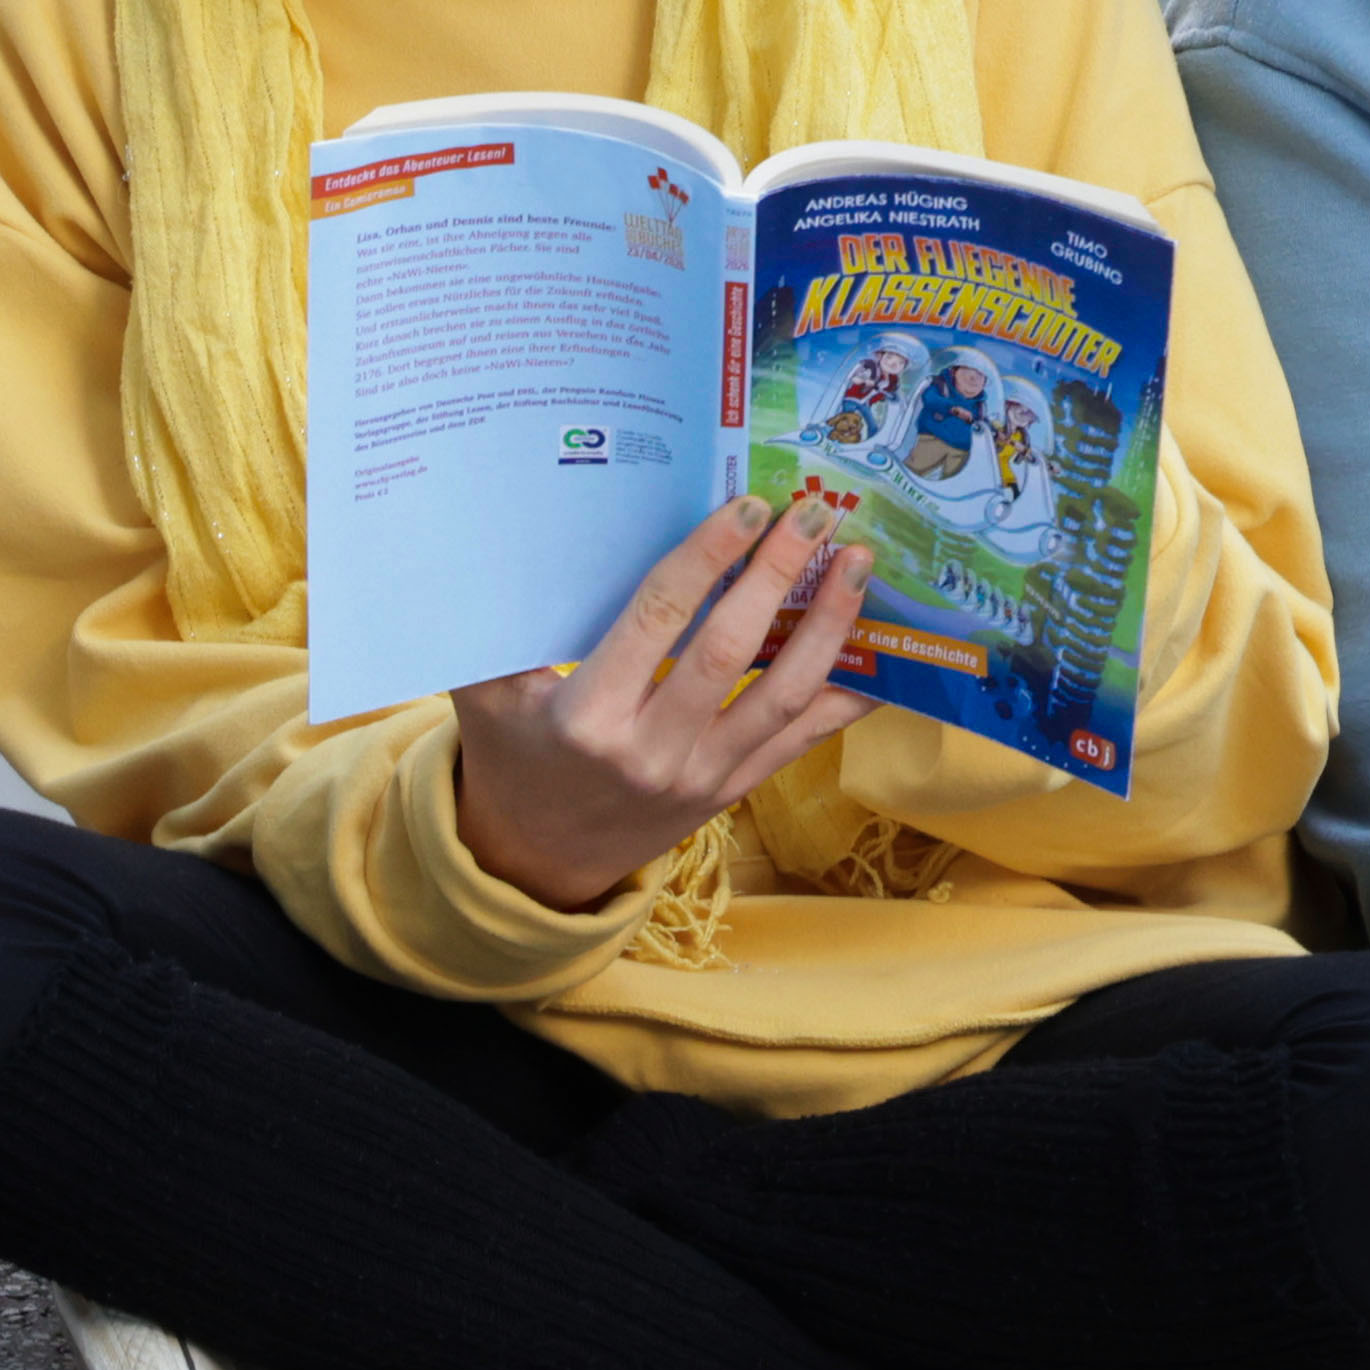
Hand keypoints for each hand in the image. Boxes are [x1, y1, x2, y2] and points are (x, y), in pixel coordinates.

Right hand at [449, 495, 879, 913]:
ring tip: (857, 564)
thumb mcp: (484, 694)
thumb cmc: (512, 758)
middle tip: (814, 513)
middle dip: (777, 575)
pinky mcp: (734, 791)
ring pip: (781, 694)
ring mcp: (702, 775)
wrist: (536, 862)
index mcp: (588, 716)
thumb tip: (516, 531)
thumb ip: (498, 626)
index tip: (746, 506)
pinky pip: (802, 738)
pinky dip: (848, 695)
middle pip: (730, 649)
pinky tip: (884, 651)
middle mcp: (653, 749)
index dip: (707, 557)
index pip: (659, 618)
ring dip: (829, 626)